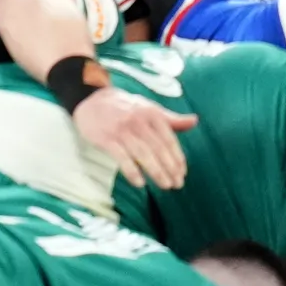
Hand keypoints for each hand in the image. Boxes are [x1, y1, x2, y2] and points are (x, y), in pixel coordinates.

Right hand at [72, 87, 196, 188]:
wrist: (91, 100)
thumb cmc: (125, 108)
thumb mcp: (148, 108)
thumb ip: (171, 119)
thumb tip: (195, 121)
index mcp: (151, 113)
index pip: (169, 139)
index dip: (177, 157)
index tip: (183, 172)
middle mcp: (138, 120)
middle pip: (158, 148)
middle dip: (170, 168)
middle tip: (177, 184)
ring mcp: (122, 130)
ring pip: (143, 154)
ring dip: (156, 171)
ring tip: (165, 185)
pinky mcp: (107, 139)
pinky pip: (122, 158)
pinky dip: (132, 171)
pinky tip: (140, 183)